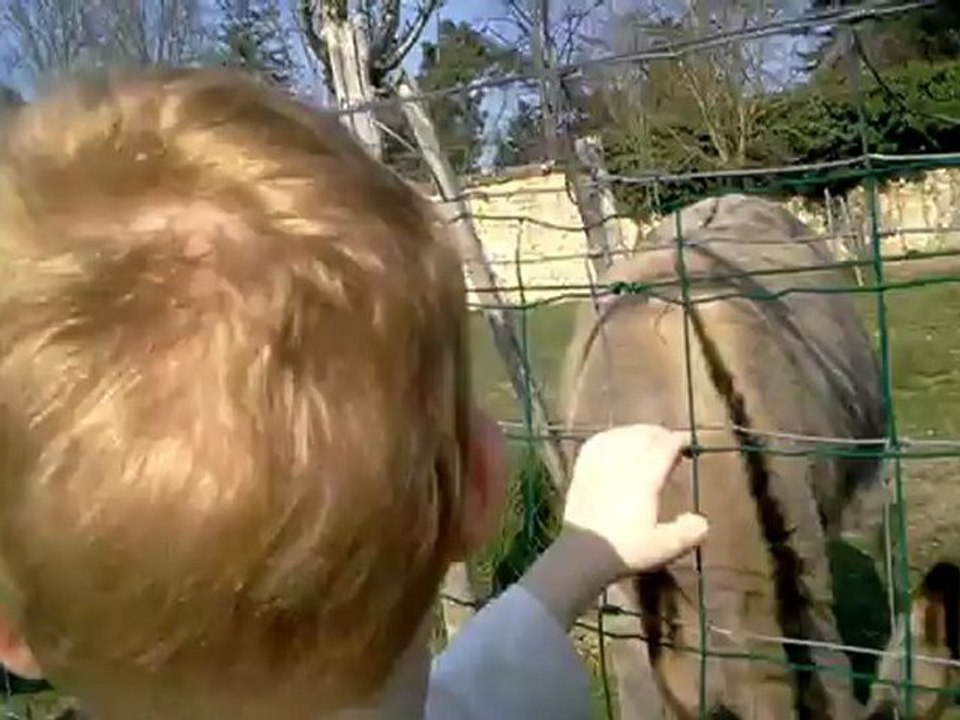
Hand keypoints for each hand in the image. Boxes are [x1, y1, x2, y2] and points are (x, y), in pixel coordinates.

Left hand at [519, 423, 708, 630]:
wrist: (581, 553)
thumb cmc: (625, 550)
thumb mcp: (664, 547)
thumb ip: (687, 533)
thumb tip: (702, 522)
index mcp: (645, 478)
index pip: (664, 446)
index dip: (678, 441)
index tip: (686, 443)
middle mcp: (622, 464)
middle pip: (642, 435)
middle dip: (659, 434)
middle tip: (669, 442)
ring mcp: (599, 465)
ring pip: (619, 435)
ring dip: (635, 432)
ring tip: (644, 439)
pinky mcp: (581, 471)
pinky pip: (595, 443)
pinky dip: (609, 437)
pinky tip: (612, 441)